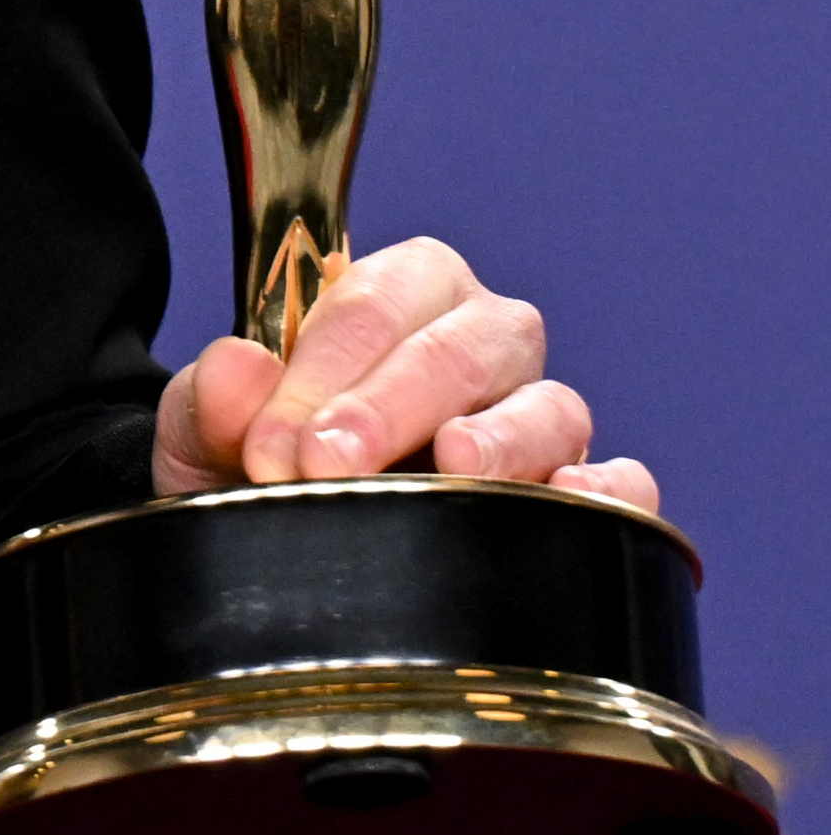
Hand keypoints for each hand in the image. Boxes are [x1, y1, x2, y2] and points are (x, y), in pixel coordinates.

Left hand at [151, 235, 658, 513]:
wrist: (279, 541)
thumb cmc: (259, 469)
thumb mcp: (211, 436)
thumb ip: (212, 398)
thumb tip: (240, 367)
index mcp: (400, 292)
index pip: (374, 302)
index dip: (323, 368)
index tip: (275, 442)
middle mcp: (482, 342)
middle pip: (462, 347)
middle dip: (391, 403)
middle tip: (327, 465)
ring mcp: (540, 418)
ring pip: (550, 406)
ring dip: (501, 438)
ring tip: (451, 467)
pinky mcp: (583, 499)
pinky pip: (622, 486)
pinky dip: (606, 494)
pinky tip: (561, 505)